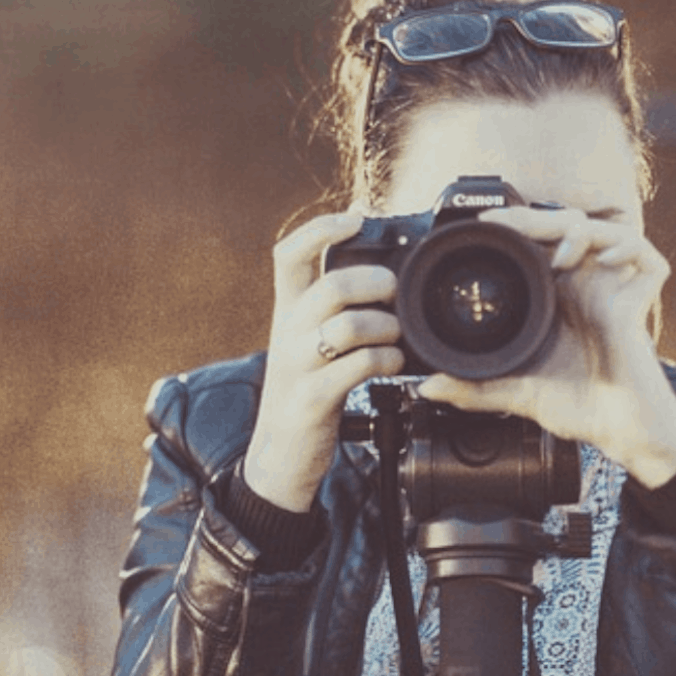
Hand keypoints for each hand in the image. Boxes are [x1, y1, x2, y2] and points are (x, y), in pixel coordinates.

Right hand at [243, 212, 405, 512]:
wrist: (279, 455)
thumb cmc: (306, 389)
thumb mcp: (308, 341)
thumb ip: (333, 306)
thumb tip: (378, 264)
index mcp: (287, 311)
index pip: (290, 254)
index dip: (322, 229)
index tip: (356, 220)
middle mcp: (287, 332)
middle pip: (331, 286)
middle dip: (374, 283)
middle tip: (395, 293)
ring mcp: (297, 366)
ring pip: (347, 326)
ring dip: (385, 328)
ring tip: (396, 338)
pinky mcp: (312, 399)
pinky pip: (356, 368)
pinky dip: (385, 362)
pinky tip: (393, 367)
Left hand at [415, 206, 675, 488]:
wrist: (619, 431)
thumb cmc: (579, 407)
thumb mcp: (516, 392)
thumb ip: (474, 388)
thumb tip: (428, 387)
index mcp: (557, 297)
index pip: (538, 244)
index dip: (517, 225)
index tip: (484, 224)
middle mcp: (585, 286)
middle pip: (566, 228)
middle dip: (537, 218)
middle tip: (506, 223)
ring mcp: (615, 290)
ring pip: (604, 231)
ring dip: (579, 231)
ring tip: (560, 255)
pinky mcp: (640, 301)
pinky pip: (646, 258)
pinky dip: (627, 247)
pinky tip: (604, 261)